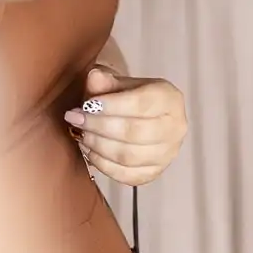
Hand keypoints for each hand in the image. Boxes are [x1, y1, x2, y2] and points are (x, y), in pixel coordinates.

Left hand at [66, 66, 186, 186]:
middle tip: (76, 119)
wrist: (146, 117)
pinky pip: (126, 175)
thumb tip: (93, 77)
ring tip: (81, 134)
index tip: (85, 105)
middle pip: (134, 132)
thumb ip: (106, 81)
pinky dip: (103, 165)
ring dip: (99, 146)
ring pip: (129, 156)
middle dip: (100, 126)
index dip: (111, 106)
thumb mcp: (120, 84)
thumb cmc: (132, 97)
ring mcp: (168, 154)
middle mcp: (175, 128)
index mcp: (170, 99)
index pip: (141, 104)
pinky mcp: (155, 173)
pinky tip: (90, 151)